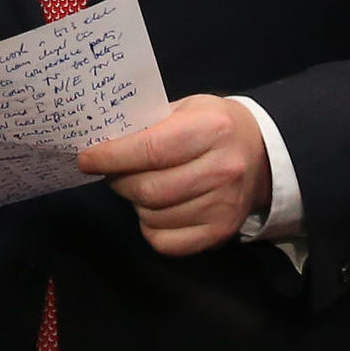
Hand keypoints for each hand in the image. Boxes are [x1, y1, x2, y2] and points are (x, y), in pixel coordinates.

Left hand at [77, 95, 271, 256]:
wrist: (262, 154)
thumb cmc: (213, 125)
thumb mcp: (186, 109)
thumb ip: (148, 123)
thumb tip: (102, 143)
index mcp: (211, 129)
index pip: (149, 149)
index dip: (111, 157)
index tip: (86, 159)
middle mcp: (221, 169)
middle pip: (148, 188)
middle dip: (119, 181)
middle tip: (114, 173)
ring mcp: (223, 206)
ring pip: (153, 216)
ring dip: (134, 203)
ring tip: (140, 187)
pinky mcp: (220, 232)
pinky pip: (165, 241)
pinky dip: (150, 227)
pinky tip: (156, 210)